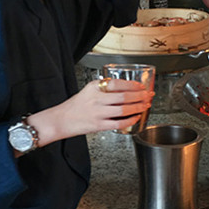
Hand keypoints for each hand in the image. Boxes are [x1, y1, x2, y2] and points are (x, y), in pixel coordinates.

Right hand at [27, 78, 153, 143]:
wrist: (60, 120)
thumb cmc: (75, 106)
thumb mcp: (88, 91)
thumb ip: (103, 89)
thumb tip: (124, 88)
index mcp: (94, 87)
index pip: (117, 83)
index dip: (133, 85)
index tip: (141, 86)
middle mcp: (96, 99)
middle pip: (124, 96)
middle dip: (140, 96)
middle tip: (149, 95)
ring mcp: (98, 113)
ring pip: (124, 109)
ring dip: (138, 107)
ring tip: (146, 105)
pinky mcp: (98, 125)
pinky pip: (118, 123)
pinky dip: (130, 120)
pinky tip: (136, 117)